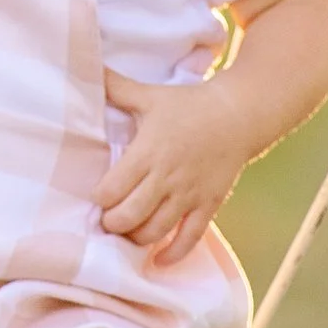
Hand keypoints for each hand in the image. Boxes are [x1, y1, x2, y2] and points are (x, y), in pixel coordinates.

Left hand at [97, 69, 251, 267]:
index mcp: (148, 151)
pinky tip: (158, 260)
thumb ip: (117, 87)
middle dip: (112, 224)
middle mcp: (167, 177)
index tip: (96, 197)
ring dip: (136, 239)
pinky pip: (189, 238)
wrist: (239, 114)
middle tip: (106, 221)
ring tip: (127, 234)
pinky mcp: (209, 204)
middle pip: (130, 216)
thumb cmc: (189, 105)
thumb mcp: (150, 95)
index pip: (113, 188)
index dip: (99, 199)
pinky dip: (172, 254)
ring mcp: (189, 194)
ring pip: (155, 231)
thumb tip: (88, 67)